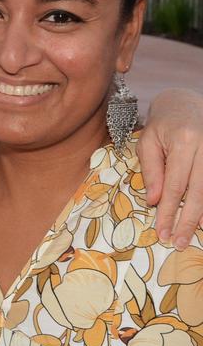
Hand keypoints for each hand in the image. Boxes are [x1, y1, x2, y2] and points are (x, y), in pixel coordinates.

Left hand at [138, 88, 202, 248]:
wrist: (185, 103)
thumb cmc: (162, 124)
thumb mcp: (147, 142)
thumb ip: (152, 171)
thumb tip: (154, 201)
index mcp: (184, 141)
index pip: (175, 185)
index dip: (168, 211)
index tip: (162, 232)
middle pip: (198, 192)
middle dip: (187, 220)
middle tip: (178, 242)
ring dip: (202, 216)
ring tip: (191, 236)